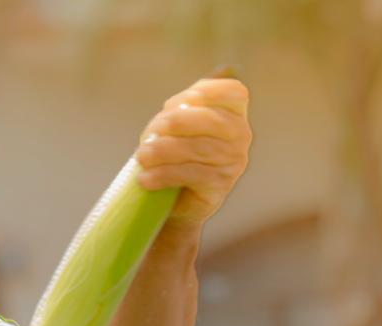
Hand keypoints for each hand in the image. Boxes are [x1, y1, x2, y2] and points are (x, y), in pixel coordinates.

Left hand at [134, 76, 251, 228]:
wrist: (174, 203)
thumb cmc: (175, 155)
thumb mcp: (180, 124)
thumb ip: (189, 101)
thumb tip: (223, 67)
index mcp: (234, 115)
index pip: (234, 92)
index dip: (208, 90)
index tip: (178, 101)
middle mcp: (241, 136)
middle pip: (208, 120)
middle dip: (173, 123)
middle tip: (148, 135)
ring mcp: (234, 162)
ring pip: (197, 148)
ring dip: (162, 151)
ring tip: (140, 157)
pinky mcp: (220, 185)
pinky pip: (191, 175)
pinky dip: (163, 176)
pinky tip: (144, 179)